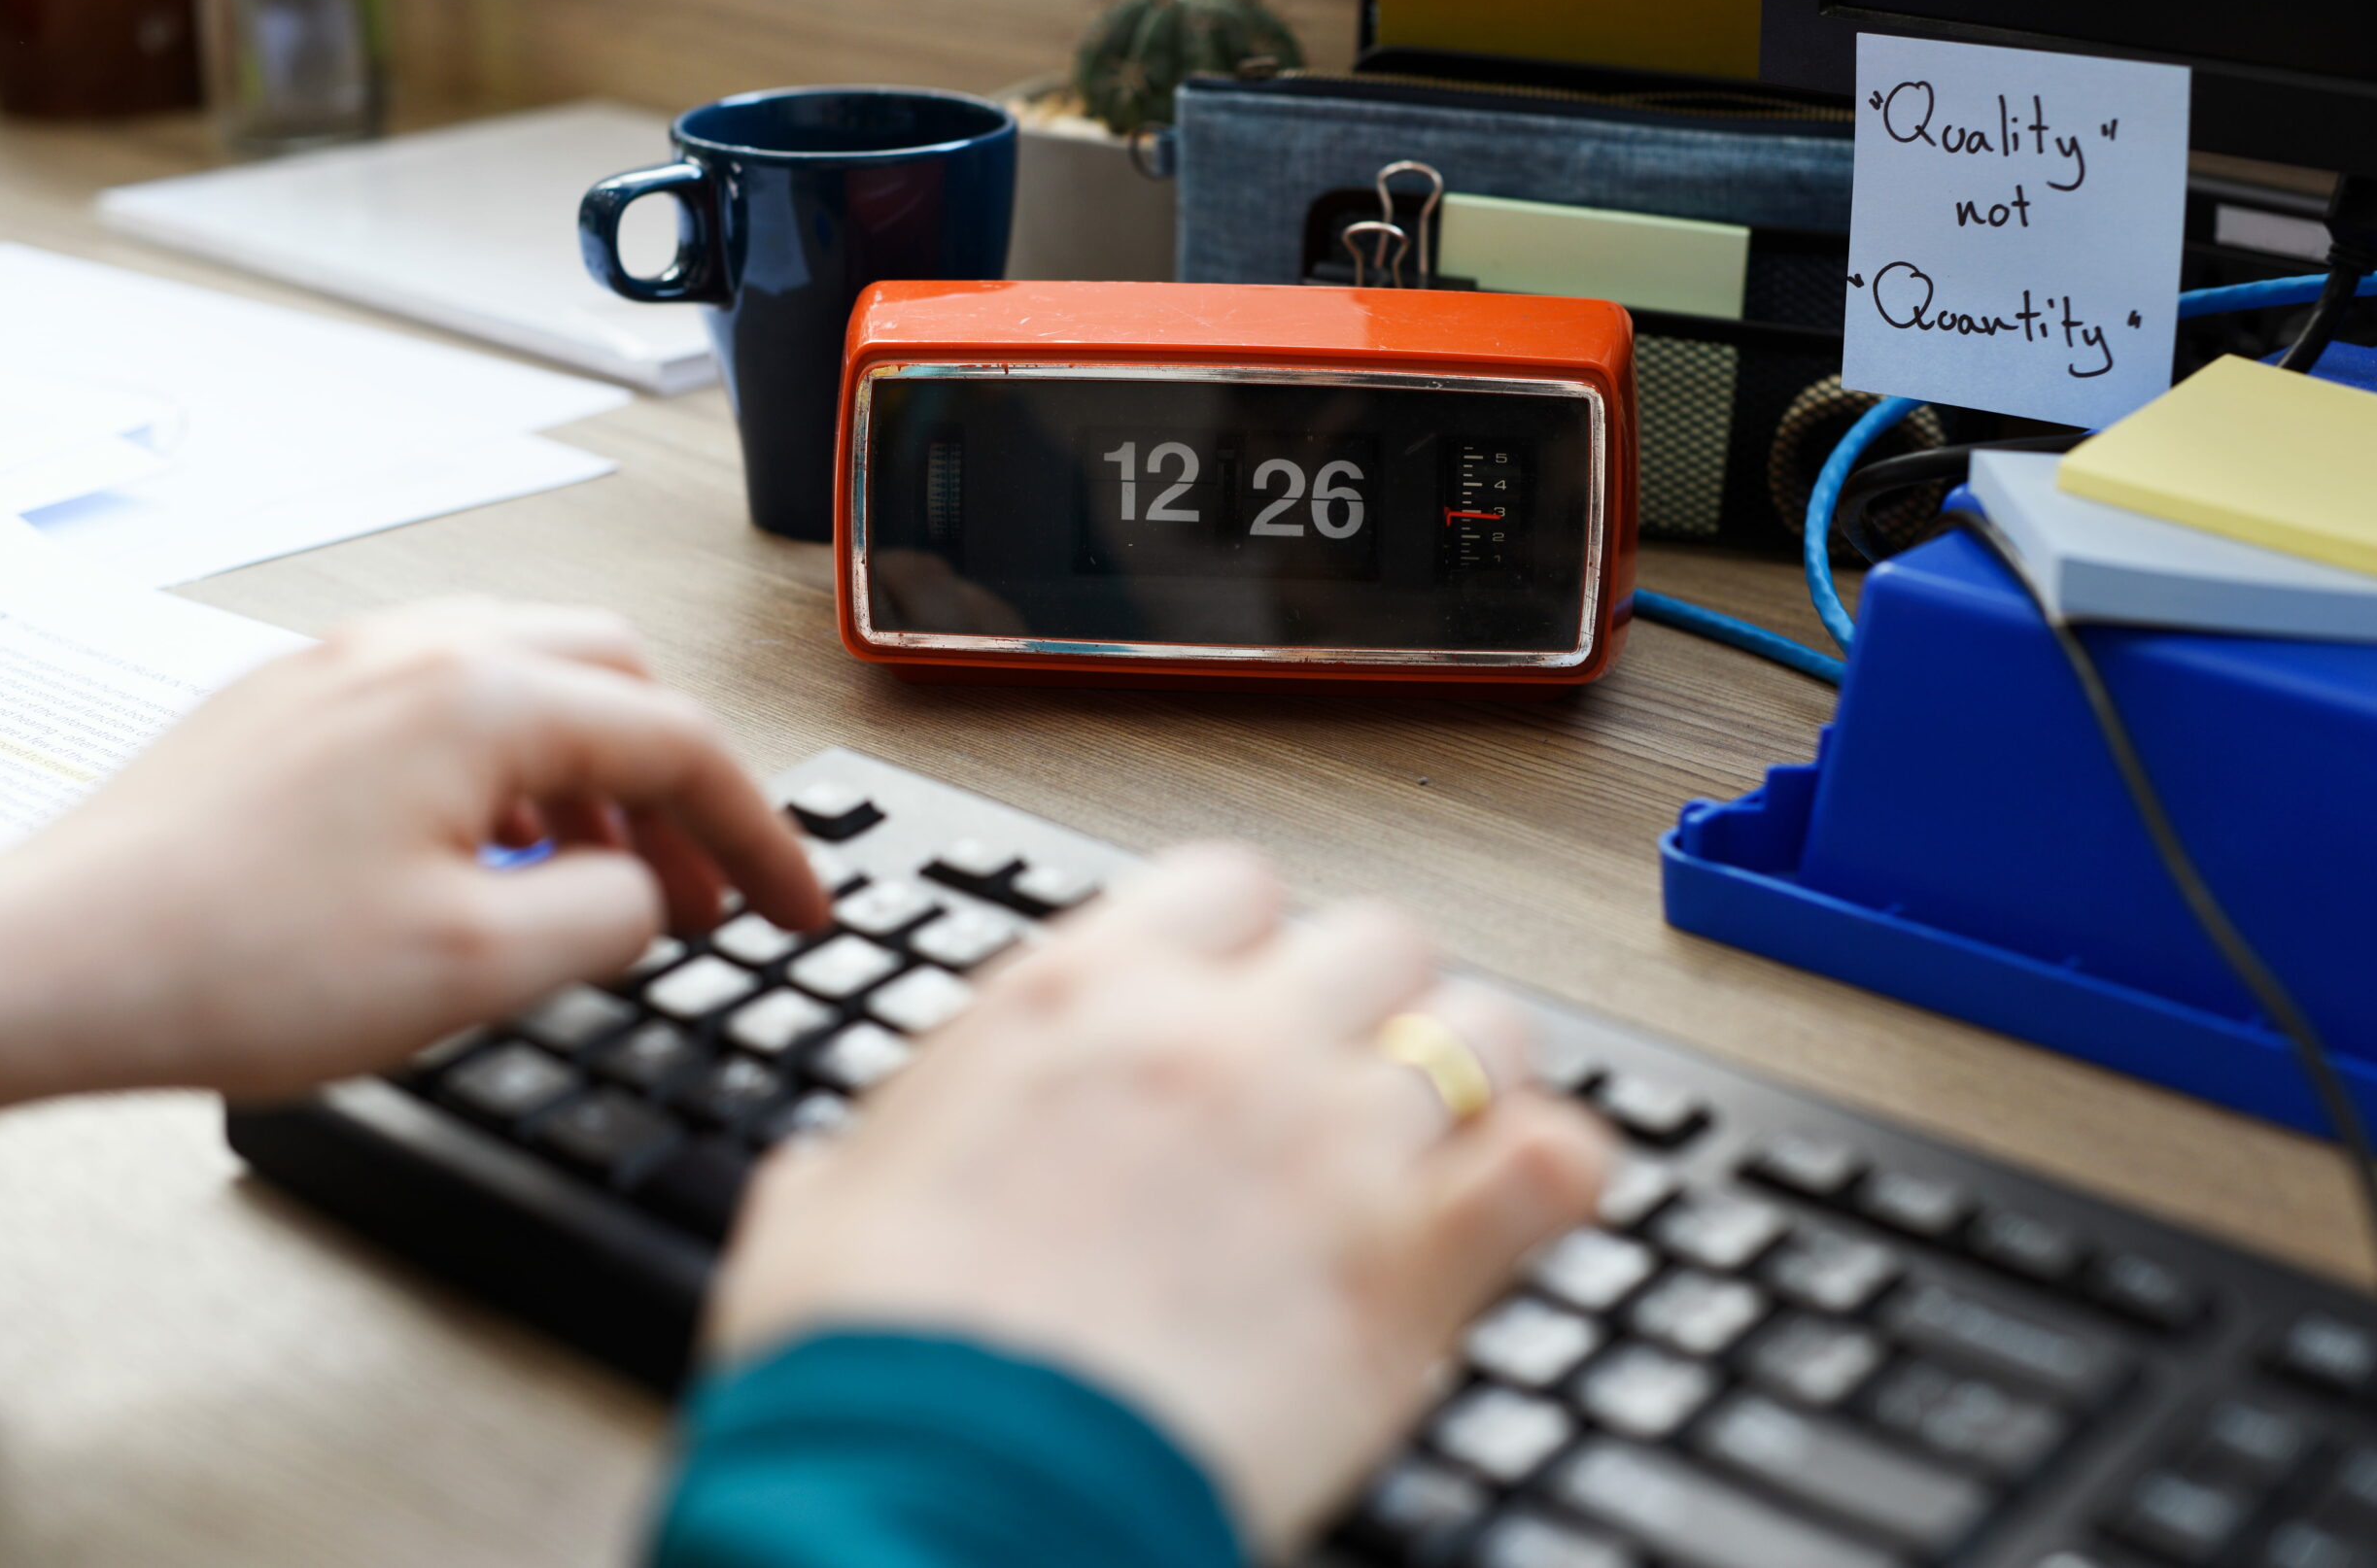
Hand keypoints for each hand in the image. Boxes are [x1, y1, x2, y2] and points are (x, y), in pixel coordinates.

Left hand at [0, 601, 822, 1107]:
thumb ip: (612, 916)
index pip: (681, 742)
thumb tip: (648, 894)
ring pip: (528, 685)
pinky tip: (487, 863)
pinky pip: (443, 710)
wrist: (49, 969)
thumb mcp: (480, 969)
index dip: (761, 836)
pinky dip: (509, 774)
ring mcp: (342, 672)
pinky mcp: (287, 711)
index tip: (796, 907)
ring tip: (600, 888)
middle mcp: (414, 653)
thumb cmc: (231, 963)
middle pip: (615, 679)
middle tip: (702, 889)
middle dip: (681, 787)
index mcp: (480, 696)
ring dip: (594, 778)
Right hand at [713, 845, 1609, 1558]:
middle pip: (1377, 938)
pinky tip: (1531, 1201)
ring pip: (1482, 1031)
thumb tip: (836, 1179)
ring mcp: (1330, 1136)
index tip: (1248, 994)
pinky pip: (1553, 1160)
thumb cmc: (877, 1365)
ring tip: (1447, 1141)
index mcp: (1081, 1000)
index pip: (1228, 884)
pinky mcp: (1411, 1261)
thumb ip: (863, 1162)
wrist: (941, 1491)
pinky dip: (1555, 1175)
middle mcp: (1220, 1037)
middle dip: (1370, 1004)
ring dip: (1470, 1078)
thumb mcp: (821, 1219)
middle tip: (1349, 1079)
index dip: (1250, 944)